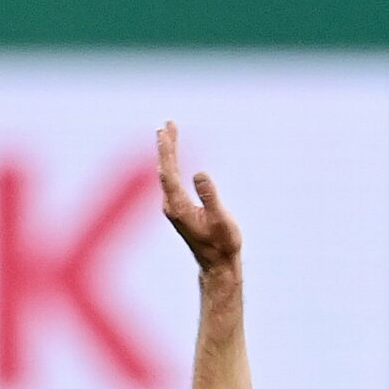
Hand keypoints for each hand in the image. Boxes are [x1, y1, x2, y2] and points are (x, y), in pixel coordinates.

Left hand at [156, 121, 241, 271]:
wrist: (218, 264)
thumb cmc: (223, 244)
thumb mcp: (221, 220)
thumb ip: (210, 197)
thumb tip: (199, 173)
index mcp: (178, 207)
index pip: (169, 173)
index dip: (167, 151)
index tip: (166, 132)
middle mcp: (171, 206)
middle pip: (165, 170)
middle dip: (166, 146)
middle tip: (167, 124)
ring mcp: (173, 207)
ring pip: (167, 174)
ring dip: (168, 153)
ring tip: (168, 133)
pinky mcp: (178, 208)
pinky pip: (171, 180)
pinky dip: (172, 164)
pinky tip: (172, 157)